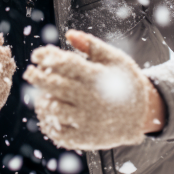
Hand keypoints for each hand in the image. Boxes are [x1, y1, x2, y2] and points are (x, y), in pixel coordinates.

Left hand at [23, 30, 163, 149]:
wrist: (144, 115)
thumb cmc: (125, 82)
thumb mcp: (115, 59)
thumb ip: (91, 45)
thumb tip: (69, 33)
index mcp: (98, 78)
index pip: (66, 65)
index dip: (48, 58)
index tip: (37, 55)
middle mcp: (92, 100)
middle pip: (56, 86)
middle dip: (38, 78)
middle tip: (29, 72)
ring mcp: (88, 121)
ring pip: (55, 110)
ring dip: (42, 101)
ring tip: (40, 95)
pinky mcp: (86, 139)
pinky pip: (59, 133)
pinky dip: (48, 123)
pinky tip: (46, 114)